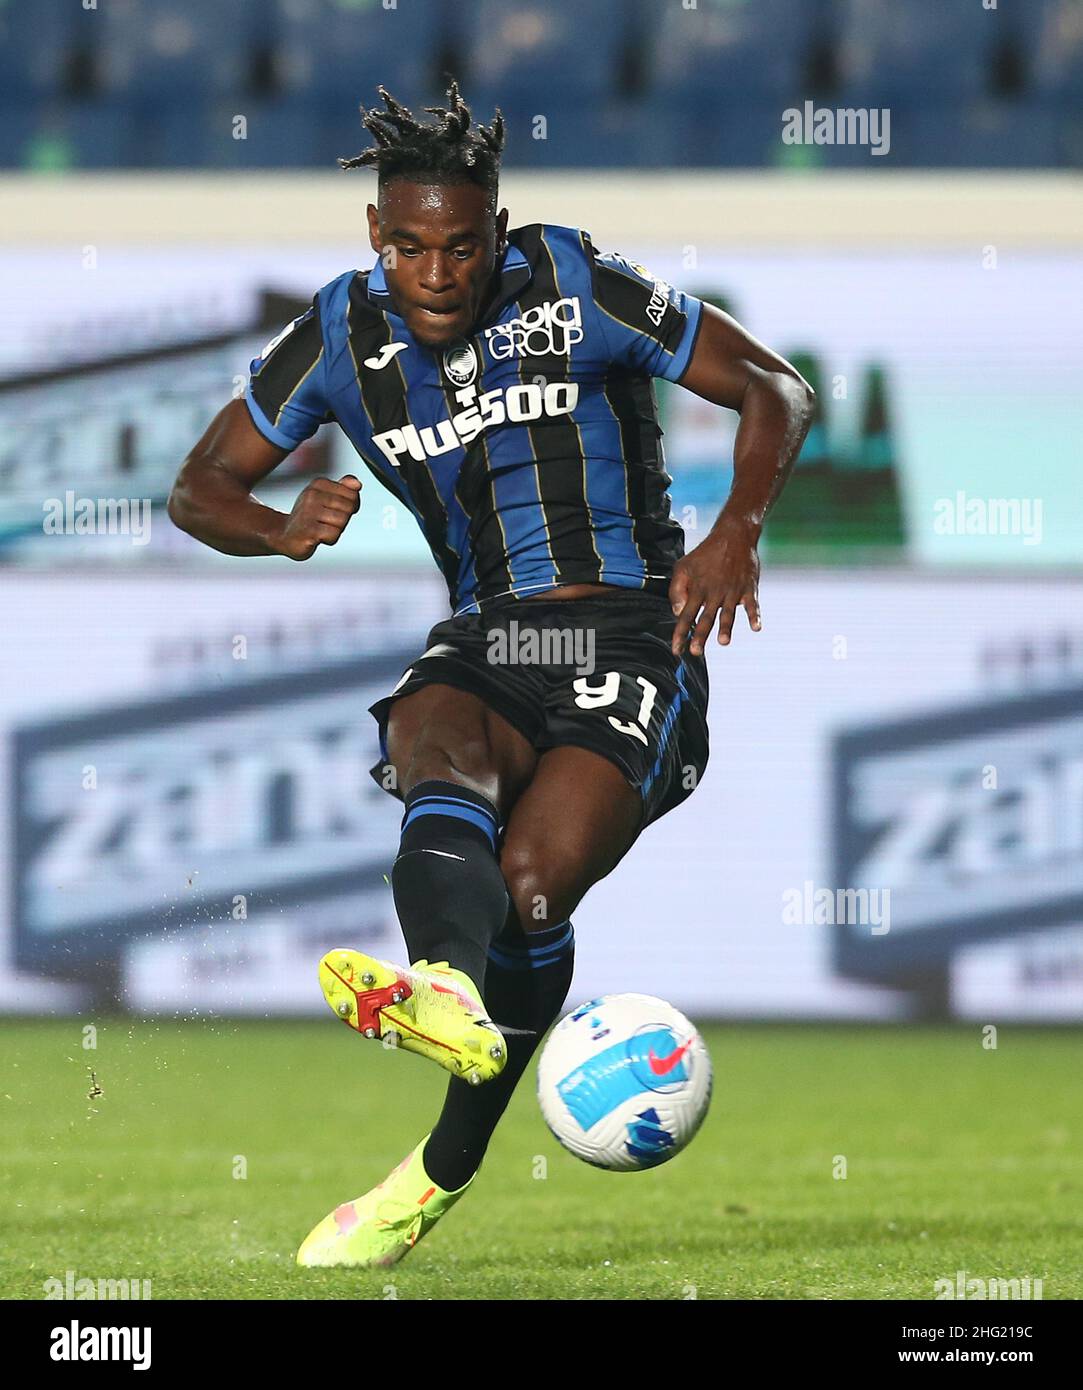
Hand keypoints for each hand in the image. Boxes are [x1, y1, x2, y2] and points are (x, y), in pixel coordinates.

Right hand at [275, 475, 361, 559]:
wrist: (283, 535)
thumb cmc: (309, 517)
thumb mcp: (326, 497)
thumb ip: (344, 489)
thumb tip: (358, 484)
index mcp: (318, 484)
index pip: (352, 494)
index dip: (351, 506)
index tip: (336, 510)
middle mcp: (312, 495)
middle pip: (349, 508)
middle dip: (343, 519)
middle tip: (326, 521)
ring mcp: (308, 512)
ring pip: (342, 522)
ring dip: (336, 530)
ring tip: (321, 528)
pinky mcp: (308, 530)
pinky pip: (333, 535)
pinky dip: (329, 539)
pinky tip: (317, 536)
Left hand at [669, 515, 761, 656]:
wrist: (733, 535)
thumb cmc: (705, 554)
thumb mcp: (683, 566)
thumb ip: (677, 589)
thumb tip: (677, 612)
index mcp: (697, 589)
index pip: (686, 615)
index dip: (680, 633)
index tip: (676, 649)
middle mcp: (714, 592)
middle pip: (706, 618)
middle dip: (700, 636)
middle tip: (696, 652)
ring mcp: (732, 591)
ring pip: (728, 613)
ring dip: (725, 628)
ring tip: (723, 642)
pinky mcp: (748, 588)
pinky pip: (752, 604)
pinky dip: (755, 616)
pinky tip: (756, 628)